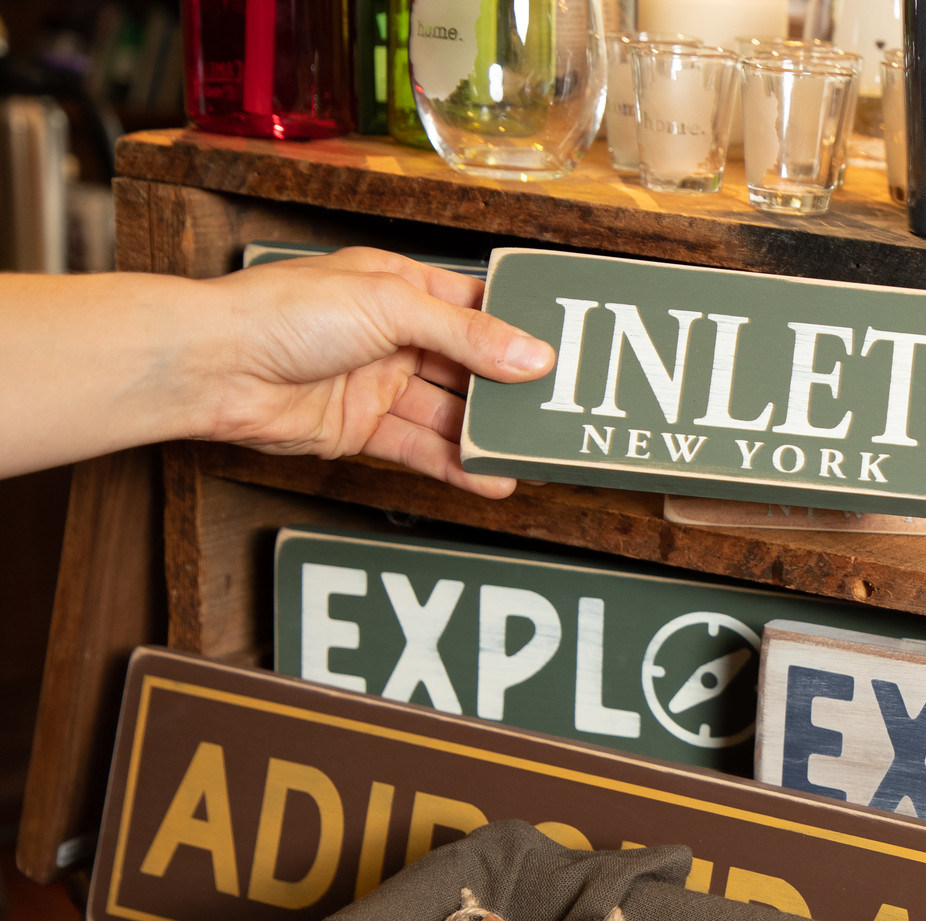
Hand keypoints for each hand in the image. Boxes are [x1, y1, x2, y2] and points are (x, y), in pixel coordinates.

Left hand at [187, 248, 554, 498]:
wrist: (213, 366)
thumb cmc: (282, 313)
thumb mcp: (389, 306)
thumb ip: (465, 336)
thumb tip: (530, 356)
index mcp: (398, 286)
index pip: (474, 308)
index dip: (516, 331)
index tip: (560, 355)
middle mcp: (391, 334)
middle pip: (467, 366)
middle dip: (507, 391)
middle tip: (553, 414)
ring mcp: (377, 383)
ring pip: (446, 412)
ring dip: (484, 435)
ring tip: (527, 455)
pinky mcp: (361, 428)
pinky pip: (419, 448)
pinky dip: (454, 465)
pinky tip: (487, 477)